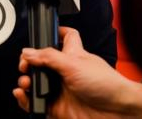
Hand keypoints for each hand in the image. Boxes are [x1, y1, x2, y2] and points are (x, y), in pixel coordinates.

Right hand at [13, 27, 141, 118]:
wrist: (118, 111)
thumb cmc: (107, 84)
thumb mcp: (74, 63)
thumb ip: (49, 56)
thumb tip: (28, 52)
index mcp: (73, 55)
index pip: (64, 37)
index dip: (55, 32)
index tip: (41, 33)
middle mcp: (66, 71)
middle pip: (42, 63)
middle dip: (29, 64)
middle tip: (25, 66)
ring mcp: (61, 90)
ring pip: (36, 84)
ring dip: (25, 82)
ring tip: (26, 81)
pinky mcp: (57, 107)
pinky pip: (36, 103)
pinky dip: (26, 100)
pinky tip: (23, 95)